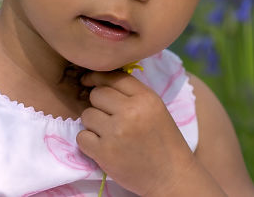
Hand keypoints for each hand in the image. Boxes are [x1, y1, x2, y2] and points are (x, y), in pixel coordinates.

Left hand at [76, 70, 201, 194]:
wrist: (172, 177)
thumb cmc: (164, 141)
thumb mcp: (155, 109)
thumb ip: (132, 93)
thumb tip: (99, 80)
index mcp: (146, 98)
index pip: (113, 77)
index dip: (97, 77)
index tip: (88, 81)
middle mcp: (130, 112)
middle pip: (96, 94)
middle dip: (98, 105)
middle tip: (109, 118)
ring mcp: (116, 132)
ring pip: (87, 115)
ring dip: (93, 124)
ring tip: (108, 134)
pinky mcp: (105, 153)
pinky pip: (81, 137)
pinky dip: (88, 142)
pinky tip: (102, 147)